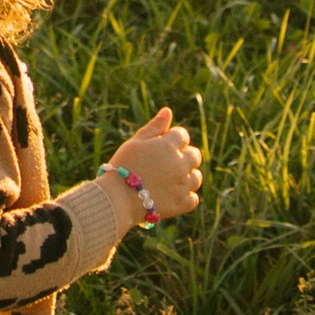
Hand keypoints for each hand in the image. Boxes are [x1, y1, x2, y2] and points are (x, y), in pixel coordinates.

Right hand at [102, 105, 202, 223]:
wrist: (117, 198)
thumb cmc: (123, 166)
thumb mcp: (136, 142)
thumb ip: (155, 126)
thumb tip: (168, 111)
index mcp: (169, 146)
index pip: (182, 135)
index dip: (172, 139)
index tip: (160, 147)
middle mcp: (180, 164)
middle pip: (194, 155)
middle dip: (184, 155)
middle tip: (166, 163)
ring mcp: (182, 185)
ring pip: (196, 177)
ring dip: (187, 176)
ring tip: (169, 179)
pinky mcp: (181, 204)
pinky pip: (193, 198)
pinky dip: (186, 196)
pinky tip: (172, 194)